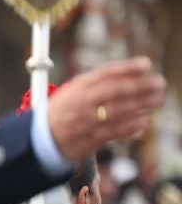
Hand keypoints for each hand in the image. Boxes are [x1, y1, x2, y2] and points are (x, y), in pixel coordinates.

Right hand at [47, 58, 166, 163]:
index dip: (126, 68)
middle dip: (139, 86)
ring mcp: (85, 122)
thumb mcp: (77, 89)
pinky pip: (113, 131)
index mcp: (78, 88)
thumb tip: (138, 70)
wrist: (44, 137)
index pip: (104, 74)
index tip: (146, 64)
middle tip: (159, 83)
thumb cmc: (68, 109)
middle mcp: (82, 103)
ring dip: (140, 104)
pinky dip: (130, 125)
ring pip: (117, 111)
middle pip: (114, 91)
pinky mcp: (89, 139)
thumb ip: (104, 80)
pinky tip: (143, 120)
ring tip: (156, 99)